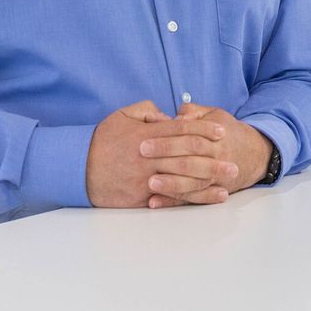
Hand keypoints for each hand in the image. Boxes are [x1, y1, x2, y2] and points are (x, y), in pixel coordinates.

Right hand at [86, 101, 234, 208]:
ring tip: (231, 177)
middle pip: (189, 155)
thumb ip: (147, 111)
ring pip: (185, 178)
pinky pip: (173, 198)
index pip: (181, 131)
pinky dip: (194, 198)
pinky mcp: (143, 198)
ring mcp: (147, 179)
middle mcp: (149, 157)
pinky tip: (212, 196)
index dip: (204, 130)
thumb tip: (169, 116)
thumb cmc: (101, 141)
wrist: (76, 169)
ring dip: (211, 178)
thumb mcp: (121, 116)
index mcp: (146, 136)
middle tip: (235, 158)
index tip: (221, 131)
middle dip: (214, 157)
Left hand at [139, 103, 274, 207]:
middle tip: (142, 155)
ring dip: (172, 185)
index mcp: (216, 136)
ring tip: (150, 184)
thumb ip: (194, 113)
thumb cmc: (228, 132)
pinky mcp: (213, 191)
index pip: (190, 136)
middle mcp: (218, 157)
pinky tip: (154, 201)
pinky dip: (173, 201)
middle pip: (192, 159)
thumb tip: (175, 116)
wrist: (254, 154)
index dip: (168, 138)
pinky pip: (193, 199)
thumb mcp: (215, 114)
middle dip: (166, 157)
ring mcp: (217, 177)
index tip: (144, 139)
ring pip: (194, 183)